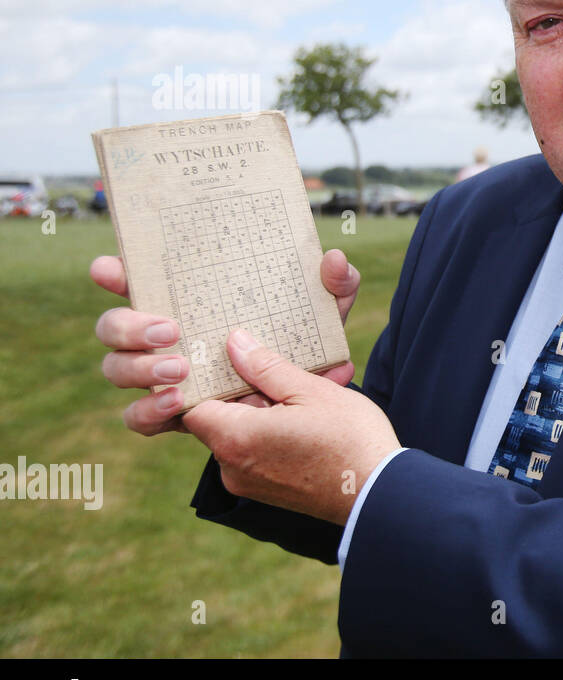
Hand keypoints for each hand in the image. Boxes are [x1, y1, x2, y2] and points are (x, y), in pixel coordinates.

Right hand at [90, 249, 360, 434]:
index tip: (109, 270)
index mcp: (193, 299)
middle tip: (170, 331)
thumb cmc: (309, 344)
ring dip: (140, 369)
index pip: (142, 278)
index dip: (118, 272)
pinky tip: (179, 405)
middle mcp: (167, 335)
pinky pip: (140, 418)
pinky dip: (150, 412)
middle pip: (115, 325)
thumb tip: (335, 261)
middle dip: (128, 325)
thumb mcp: (325, 314)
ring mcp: (165, 375)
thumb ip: (336, 284)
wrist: (319, 410)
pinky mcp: (175, 413)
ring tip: (181, 372)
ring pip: (119, 369)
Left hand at [183, 328, 399, 524]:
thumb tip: (234, 343)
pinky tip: (309, 416)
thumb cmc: (349, 439)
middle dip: (246, 391)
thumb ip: (266, 367)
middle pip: (218, 418)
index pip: (192, 404)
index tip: (228, 360)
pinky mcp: (267, 491)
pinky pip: (257, 452)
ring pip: (241, 433)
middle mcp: (231, 465)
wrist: (380, 494)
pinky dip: (274, 432)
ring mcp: (248, 482)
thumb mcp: (310, 390)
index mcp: (235, 437)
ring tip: (305, 391)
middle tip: (278, 369)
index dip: (207, 380)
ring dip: (266, 410)